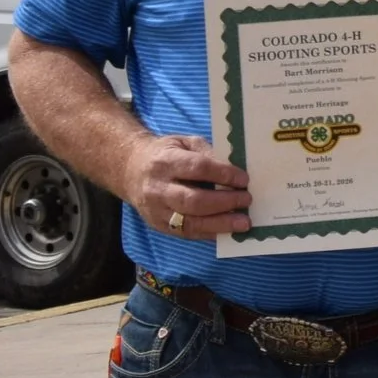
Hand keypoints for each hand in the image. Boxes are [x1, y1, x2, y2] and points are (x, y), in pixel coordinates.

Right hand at [126, 134, 250, 238]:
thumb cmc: (166, 154)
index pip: (197, 169)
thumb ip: (208, 154)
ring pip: (190, 222)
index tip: (244, 179)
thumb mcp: (185, 143)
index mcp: (165, 162)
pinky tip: (228, 230)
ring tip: (243, 222)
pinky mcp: (159, 226)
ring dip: (220, 223)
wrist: (130, 171)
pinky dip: (210, 233)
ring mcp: (156, 210)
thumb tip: (236, 171)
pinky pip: (187, 233)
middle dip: (224, 202)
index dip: (223, 175)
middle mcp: (158, 188)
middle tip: (246, 199)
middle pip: (193, 200)